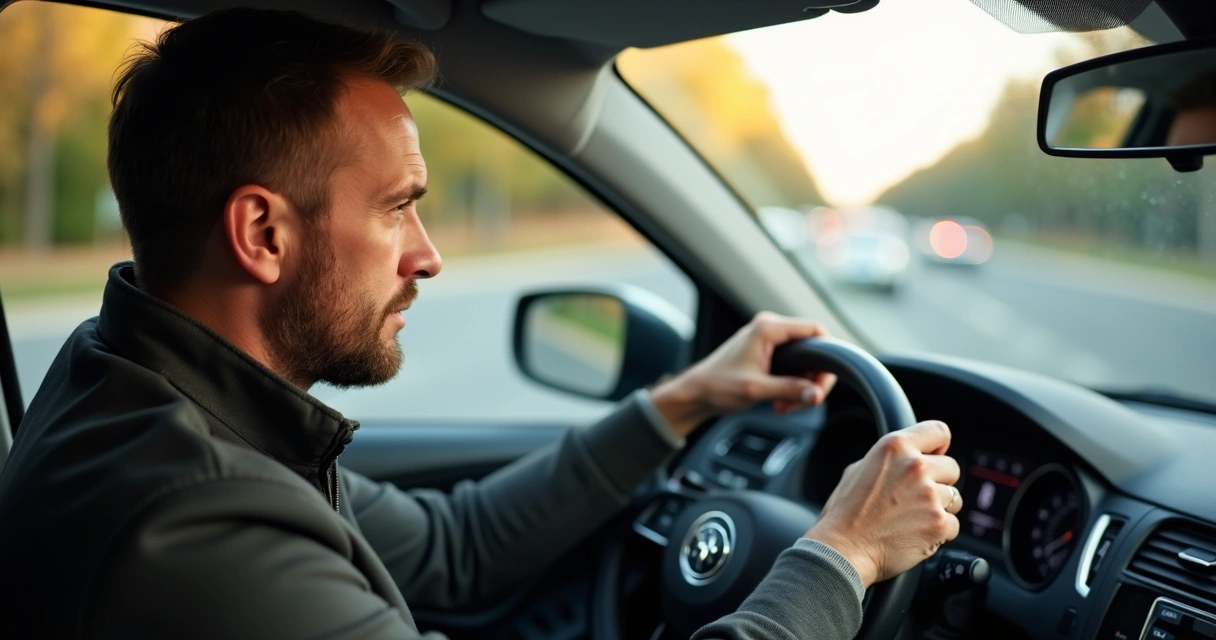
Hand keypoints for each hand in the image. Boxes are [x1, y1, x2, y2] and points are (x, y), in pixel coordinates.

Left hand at [649, 312, 837, 436]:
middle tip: (804, 401)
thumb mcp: (756, 390)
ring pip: (803, 363)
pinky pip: (792, 369)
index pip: (815, 330)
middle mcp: (770, 329)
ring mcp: (768, 342)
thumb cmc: (717, 387)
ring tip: (784, 405)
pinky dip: (791, 387)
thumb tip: (817, 394)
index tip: (823, 382)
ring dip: (800, 387)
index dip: (827, 355)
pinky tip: (779, 402)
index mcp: (768, 327)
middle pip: (812, 349)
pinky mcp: (766, 355)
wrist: (695, 394)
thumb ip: (789, 390)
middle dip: (811, 380)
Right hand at [805, 420, 961, 587]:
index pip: (939, 431)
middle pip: (952, 468)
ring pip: (955, 498)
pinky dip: (938, 532)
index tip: (934, 458)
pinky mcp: (938, 523)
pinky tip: (915, 534)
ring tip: (912, 518)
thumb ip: (889, 460)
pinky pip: (953, 525)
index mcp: (895, 447)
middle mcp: (915, 466)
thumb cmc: (845, 513)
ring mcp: (929, 495)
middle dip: (939, 482)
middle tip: (915, 498)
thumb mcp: (857, 470)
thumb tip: (908, 458)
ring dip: (939, 509)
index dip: (938, 447)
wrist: (843, 549)